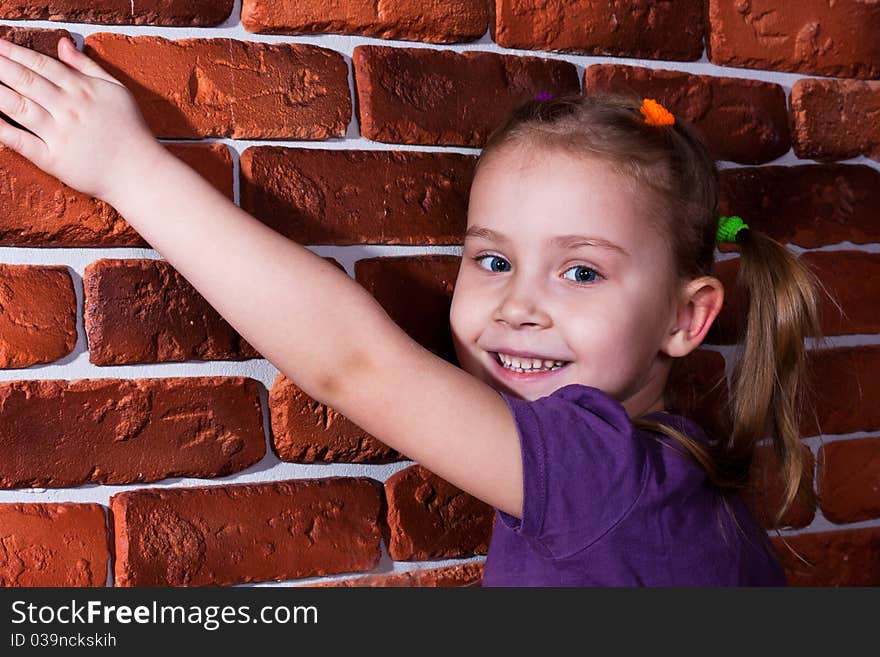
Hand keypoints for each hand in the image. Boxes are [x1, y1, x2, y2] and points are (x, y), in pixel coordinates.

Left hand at [0, 36, 163, 202]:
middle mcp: (68, 109)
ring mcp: (59, 134)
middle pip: (24, 80)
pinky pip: (20, 142)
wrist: (140, 172)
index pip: (41, 64)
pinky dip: (1, 129)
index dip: (14, 51)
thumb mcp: (116, 91)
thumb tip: (63, 44)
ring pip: (17, 106)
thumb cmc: (131, 132)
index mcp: (82, 90)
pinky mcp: (53, 159)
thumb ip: (87, 66)